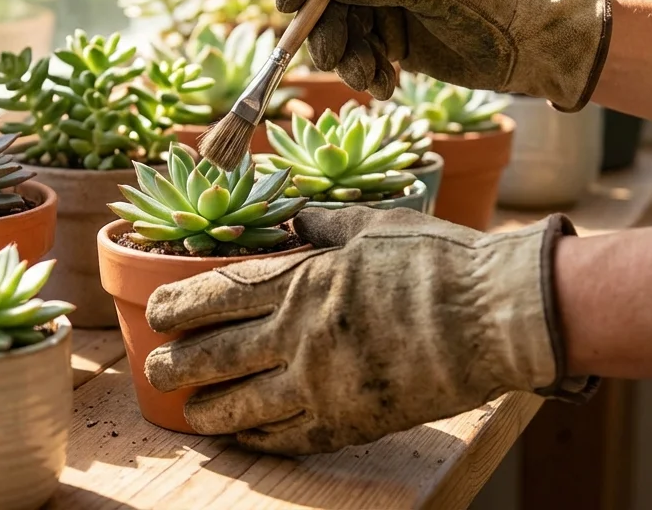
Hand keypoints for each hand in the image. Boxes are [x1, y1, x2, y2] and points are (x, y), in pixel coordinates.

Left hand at [142, 206, 595, 455]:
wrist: (498, 316)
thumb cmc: (439, 261)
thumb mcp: (372, 224)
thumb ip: (319, 220)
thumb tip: (284, 212)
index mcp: (303, 281)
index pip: (217, 297)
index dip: (178, 308)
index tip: (157, 315)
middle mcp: (301, 337)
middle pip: (218, 358)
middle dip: (177, 367)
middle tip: (154, 373)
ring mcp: (325, 385)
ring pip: (245, 407)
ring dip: (209, 411)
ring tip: (190, 414)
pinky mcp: (354, 420)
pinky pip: (292, 437)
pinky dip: (261, 440)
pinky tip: (244, 440)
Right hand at [276, 0, 611, 109]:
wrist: (535, 47)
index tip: (288, 4)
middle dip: (324, 27)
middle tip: (331, 58)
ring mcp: (387, 1)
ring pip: (339, 27)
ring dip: (345, 57)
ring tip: (369, 77)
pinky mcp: (393, 39)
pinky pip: (359, 55)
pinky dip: (365, 73)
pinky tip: (388, 85)